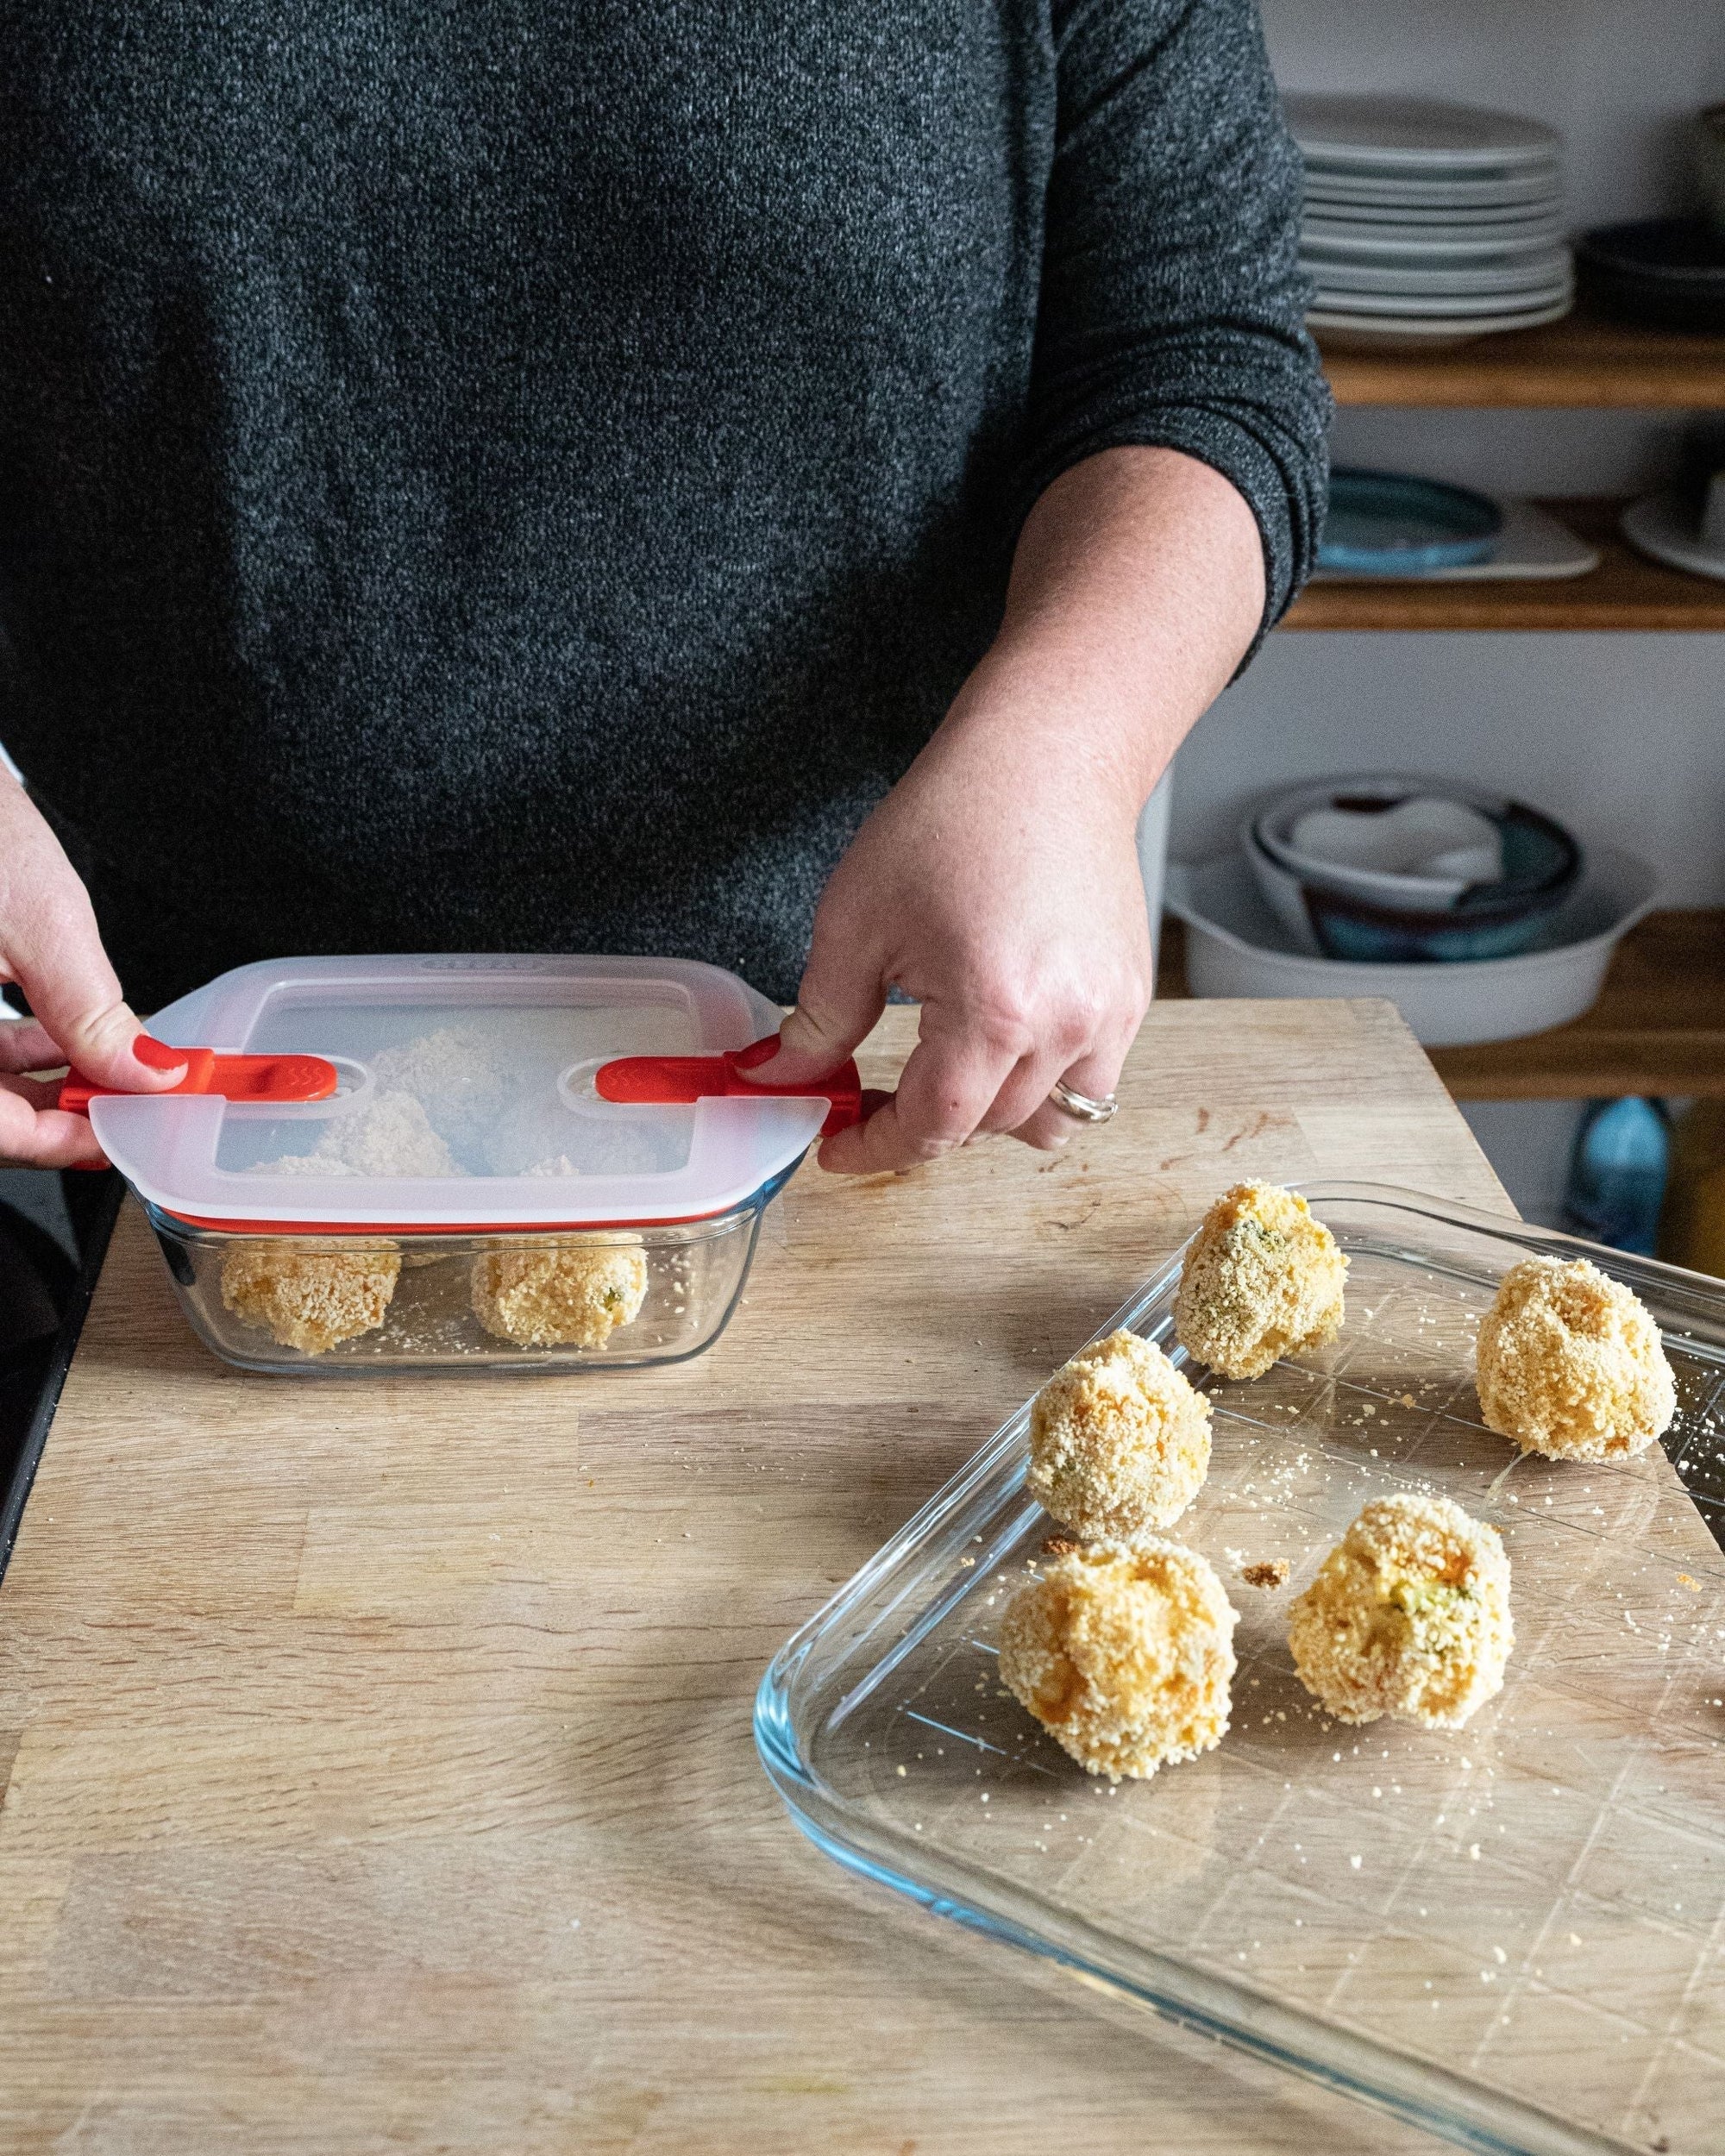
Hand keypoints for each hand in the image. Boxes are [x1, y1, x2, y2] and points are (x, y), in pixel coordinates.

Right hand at [0, 773, 184, 1166]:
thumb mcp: (40, 923)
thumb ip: (90, 1012)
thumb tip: (145, 1072)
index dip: (59, 1144)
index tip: (121, 1135)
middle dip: (57, 1114)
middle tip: (124, 1104)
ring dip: (40, 1084)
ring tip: (107, 1069)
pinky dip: (13, 1050)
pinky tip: (63, 1038)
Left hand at [756, 709, 1153, 1170]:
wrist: (1047, 758)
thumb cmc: (956, 819)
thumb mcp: (857, 921)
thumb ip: (820, 1018)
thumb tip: (783, 1077)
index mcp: (993, 1013)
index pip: (934, 1127)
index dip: (877, 1148)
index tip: (839, 1146)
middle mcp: (1065, 1026)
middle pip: (988, 1130)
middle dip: (925, 1127)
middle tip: (874, 1098)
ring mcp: (1109, 1016)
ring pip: (1050, 1121)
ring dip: (993, 1115)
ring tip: (948, 1070)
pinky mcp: (1129, 996)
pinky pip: (1089, 1079)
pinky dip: (1042, 1081)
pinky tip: (1000, 1037)